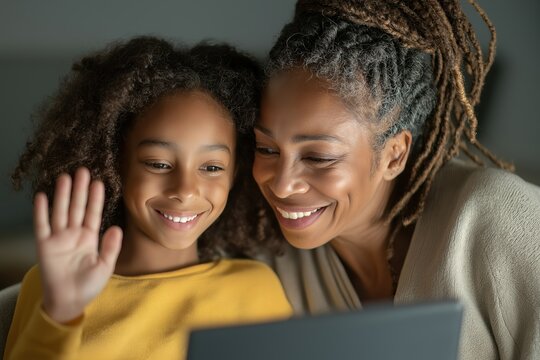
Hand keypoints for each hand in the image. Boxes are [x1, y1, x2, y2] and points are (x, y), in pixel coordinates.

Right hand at [34, 167, 121, 323]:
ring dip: (62, 195)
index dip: (95, 198)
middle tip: (82, 170)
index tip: (98, 182)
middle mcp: (74, 234)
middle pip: (77, 207)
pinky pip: (42, 226)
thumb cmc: (89, 285)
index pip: (93, 213)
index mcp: (90, 238)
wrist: (69, 301)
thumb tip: (116, 228)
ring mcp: (58, 238)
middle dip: (79, 190)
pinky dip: (41, 212)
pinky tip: (42, 196)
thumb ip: (110, 247)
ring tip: (65, 177)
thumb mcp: (105, 266)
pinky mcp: (44, 246)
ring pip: (60, 212)